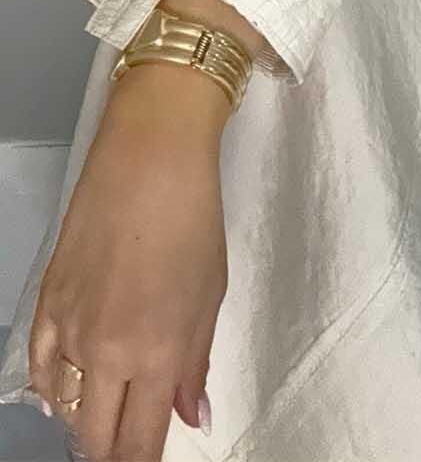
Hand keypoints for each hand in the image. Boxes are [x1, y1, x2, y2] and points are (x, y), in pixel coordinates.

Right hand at [26, 67, 229, 460]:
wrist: (149, 157)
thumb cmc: (194, 221)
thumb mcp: (210, 294)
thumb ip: (195, 363)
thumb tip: (190, 417)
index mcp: (156, 353)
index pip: (138, 444)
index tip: (150, 461)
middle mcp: (106, 352)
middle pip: (97, 439)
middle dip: (115, 449)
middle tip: (132, 438)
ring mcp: (70, 329)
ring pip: (66, 408)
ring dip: (87, 418)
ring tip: (110, 408)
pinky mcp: (46, 303)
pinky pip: (41, 371)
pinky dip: (54, 389)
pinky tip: (68, 390)